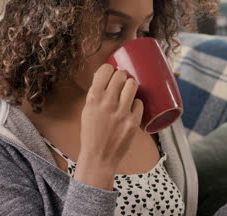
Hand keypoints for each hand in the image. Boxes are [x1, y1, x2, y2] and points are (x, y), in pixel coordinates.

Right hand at [75, 64, 142, 189]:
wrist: (99, 157)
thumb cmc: (92, 133)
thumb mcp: (87, 111)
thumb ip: (96, 95)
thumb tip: (105, 78)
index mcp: (93, 98)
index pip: (105, 70)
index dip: (110, 70)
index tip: (111, 74)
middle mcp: (107, 102)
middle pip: (121, 75)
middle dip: (122, 77)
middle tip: (121, 84)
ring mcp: (122, 112)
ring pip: (133, 85)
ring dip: (131, 87)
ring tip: (129, 93)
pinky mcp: (133, 121)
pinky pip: (140, 103)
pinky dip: (136, 105)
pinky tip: (132, 109)